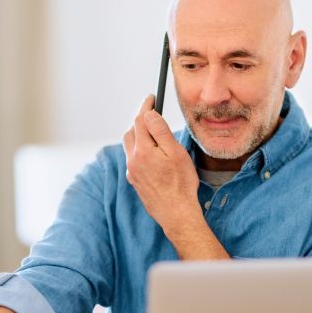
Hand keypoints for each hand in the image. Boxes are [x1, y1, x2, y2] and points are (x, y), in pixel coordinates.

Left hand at [123, 94, 201, 234]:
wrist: (177, 214)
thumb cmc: (181, 184)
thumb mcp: (176, 153)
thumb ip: (160, 131)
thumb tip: (149, 114)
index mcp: (142, 151)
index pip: (140, 120)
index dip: (146, 107)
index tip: (152, 98)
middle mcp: (133, 161)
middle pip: (131, 132)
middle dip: (141, 121)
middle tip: (154, 115)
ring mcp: (132, 173)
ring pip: (130, 146)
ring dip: (138, 136)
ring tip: (152, 133)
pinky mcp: (135, 182)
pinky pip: (133, 160)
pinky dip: (139, 151)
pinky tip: (151, 155)